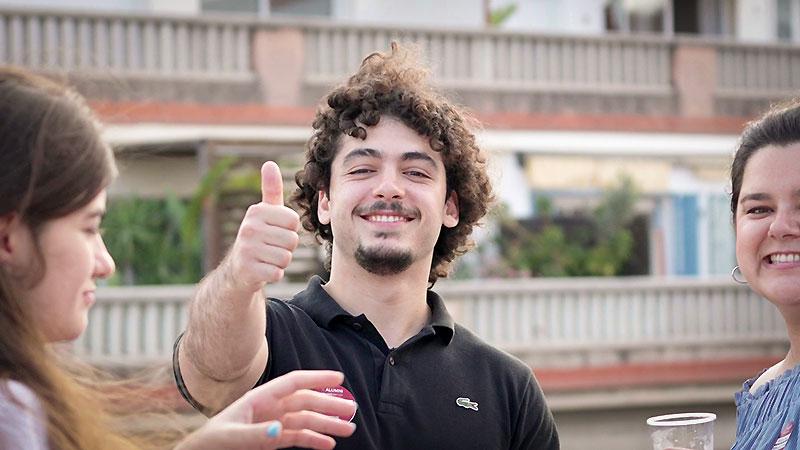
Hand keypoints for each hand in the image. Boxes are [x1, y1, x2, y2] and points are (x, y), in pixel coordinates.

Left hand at [175, 370, 356, 449]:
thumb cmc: (211, 442)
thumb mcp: (231, 437)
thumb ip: (255, 434)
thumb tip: (279, 430)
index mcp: (260, 398)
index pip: (293, 383)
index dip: (316, 378)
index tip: (339, 376)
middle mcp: (270, 408)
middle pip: (306, 402)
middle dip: (329, 405)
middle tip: (352, 410)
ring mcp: (272, 423)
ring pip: (306, 420)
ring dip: (327, 423)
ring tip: (348, 428)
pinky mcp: (272, 438)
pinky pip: (298, 436)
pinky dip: (314, 439)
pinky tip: (329, 443)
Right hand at [225, 161, 299, 292]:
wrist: (237, 270)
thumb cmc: (258, 237)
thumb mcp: (264, 212)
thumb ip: (271, 189)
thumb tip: (269, 163)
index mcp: (256, 211)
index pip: (293, 221)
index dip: (289, 230)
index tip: (275, 232)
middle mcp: (249, 228)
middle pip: (292, 240)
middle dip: (286, 248)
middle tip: (271, 248)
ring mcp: (247, 249)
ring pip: (286, 257)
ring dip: (281, 262)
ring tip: (267, 258)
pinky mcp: (248, 270)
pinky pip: (278, 273)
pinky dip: (275, 274)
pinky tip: (263, 270)